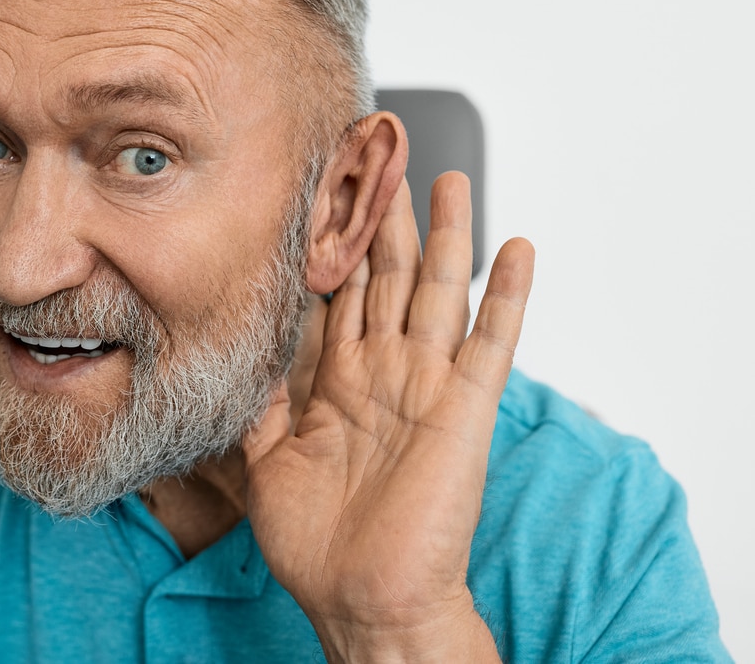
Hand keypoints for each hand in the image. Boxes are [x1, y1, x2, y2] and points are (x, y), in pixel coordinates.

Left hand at [242, 172, 534, 661]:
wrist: (362, 599)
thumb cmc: (316, 541)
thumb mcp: (265, 460)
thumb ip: (259, 401)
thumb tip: (236, 351)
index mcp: (337, 380)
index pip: (334, 292)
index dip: (330, 242)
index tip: (323, 188)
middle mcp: (383, 372)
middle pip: (386, 276)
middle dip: (383, 216)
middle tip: (382, 156)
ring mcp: (426, 387)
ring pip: (437, 292)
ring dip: (445, 234)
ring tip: (448, 177)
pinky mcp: (463, 411)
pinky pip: (491, 344)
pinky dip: (508, 295)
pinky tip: (518, 246)